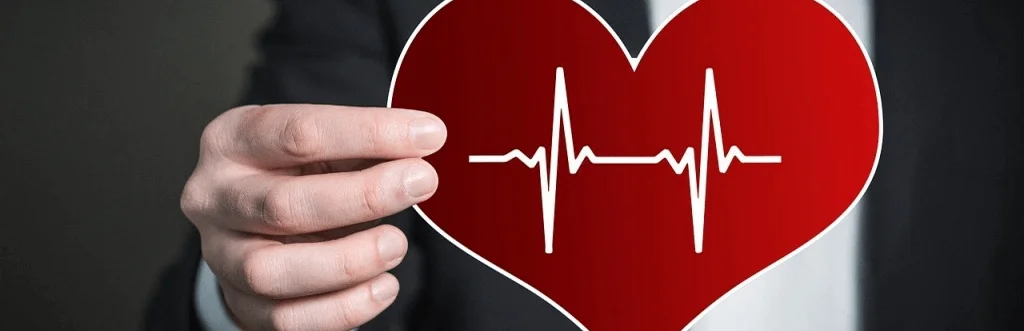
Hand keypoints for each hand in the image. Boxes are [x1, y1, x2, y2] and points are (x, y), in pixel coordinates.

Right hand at [180, 104, 446, 329]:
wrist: (257, 222)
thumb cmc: (299, 172)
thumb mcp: (324, 143)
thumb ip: (366, 143)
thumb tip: (424, 142)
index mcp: (232, 140)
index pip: (298, 133)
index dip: (370, 133)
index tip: (429, 135)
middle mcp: (215, 198)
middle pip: (283, 205)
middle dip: (364, 196)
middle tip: (421, 182)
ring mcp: (222, 256)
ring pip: (273, 272)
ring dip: (347, 261)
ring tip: (396, 244)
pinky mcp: (242, 304)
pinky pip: (288, 319)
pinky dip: (344, 307)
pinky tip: (383, 285)